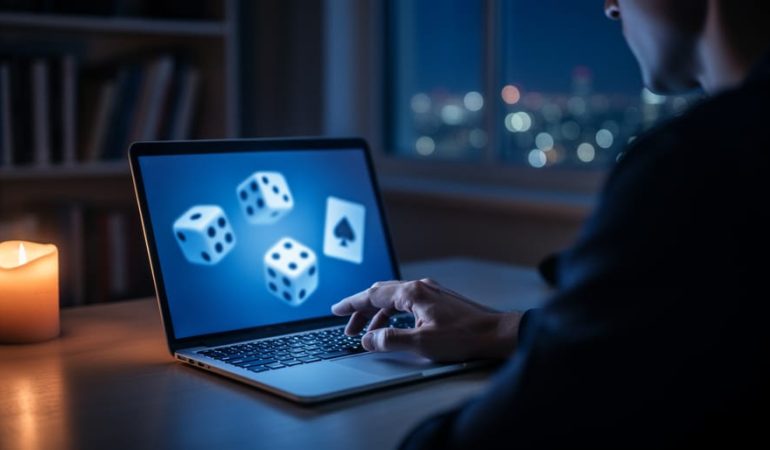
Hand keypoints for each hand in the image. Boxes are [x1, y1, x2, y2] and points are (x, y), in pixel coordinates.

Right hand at [331, 278, 523, 362]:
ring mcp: (432, 292)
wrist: (496, 333)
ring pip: (395, 298)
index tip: (335, 310)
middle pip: (381, 294)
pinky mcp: (440, 300)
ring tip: (369, 333)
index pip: (372, 295)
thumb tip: (368, 339)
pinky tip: (395, 327)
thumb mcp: (421, 342)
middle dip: (361, 310)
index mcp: (412, 293)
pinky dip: (394, 314)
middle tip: (348, 326)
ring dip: (378, 314)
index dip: (351, 304)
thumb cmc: (465, 337)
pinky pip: (408, 303)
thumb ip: (390, 340)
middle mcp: (421, 287)